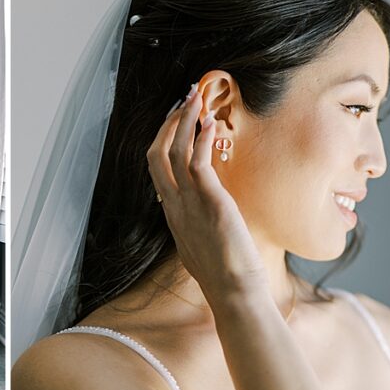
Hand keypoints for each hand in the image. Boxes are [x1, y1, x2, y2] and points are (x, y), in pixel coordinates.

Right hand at [146, 83, 268, 301]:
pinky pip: (198, 161)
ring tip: (196, 98)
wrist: (232, 291)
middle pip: (156, 153)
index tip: (178, 120)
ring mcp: (188, 203)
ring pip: (175, 151)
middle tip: (185, 100)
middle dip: (169, 122)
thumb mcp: (203, 243)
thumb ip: (199, 223)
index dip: (164, 140)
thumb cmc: (225, 274)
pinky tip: (211, 122)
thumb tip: (209, 214)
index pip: (157, 168)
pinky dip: (202, 138)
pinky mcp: (210, 201)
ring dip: (185, 120)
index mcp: (172, 214)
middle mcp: (174, 205)